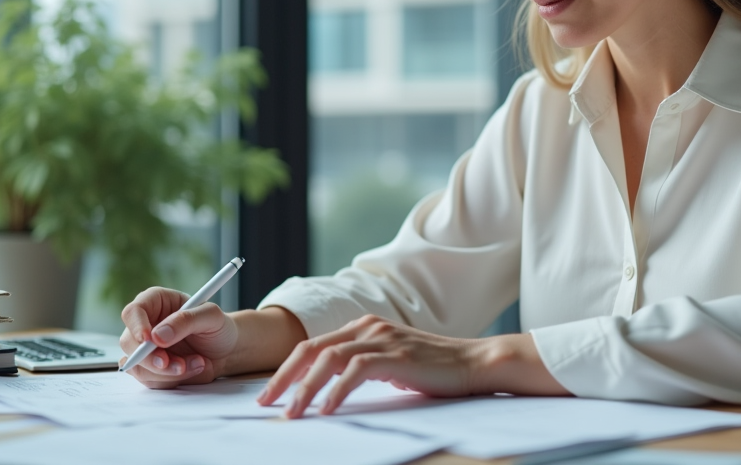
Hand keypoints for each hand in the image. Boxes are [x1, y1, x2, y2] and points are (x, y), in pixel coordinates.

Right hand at [119, 286, 239, 388]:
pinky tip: (191, 369)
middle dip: (152, 358)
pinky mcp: (150, 368)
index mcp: (156, 302)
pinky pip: (148, 380)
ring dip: (168, 372)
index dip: (136, 326)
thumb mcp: (211, 316)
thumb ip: (185, 320)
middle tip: (178, 364)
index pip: (133, 312)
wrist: (226, 351)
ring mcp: (145, 348)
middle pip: (129, 343)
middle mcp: (146, 325)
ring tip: (198, 362)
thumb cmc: (218, 327)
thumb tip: (158, 336)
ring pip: (138, 366)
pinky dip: (170, 380)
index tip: (149, 340)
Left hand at [255, 314, 569, 416]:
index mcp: (364, 326)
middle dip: (284, 378)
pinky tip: (326, 410)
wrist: (475, 362)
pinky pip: (356, 370)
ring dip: (305, 388)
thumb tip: (328, 391)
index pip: (313, 346)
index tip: (270, 394)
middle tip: (266, 404)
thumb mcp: (391, 364)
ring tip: (292, 414)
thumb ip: (363, 368)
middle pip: (312, 349)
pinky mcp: (396, 355)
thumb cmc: (435, 369)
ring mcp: (382, 339)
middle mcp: (368, 327)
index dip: (287, 370)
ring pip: (328, 359)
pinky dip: (336, 390)